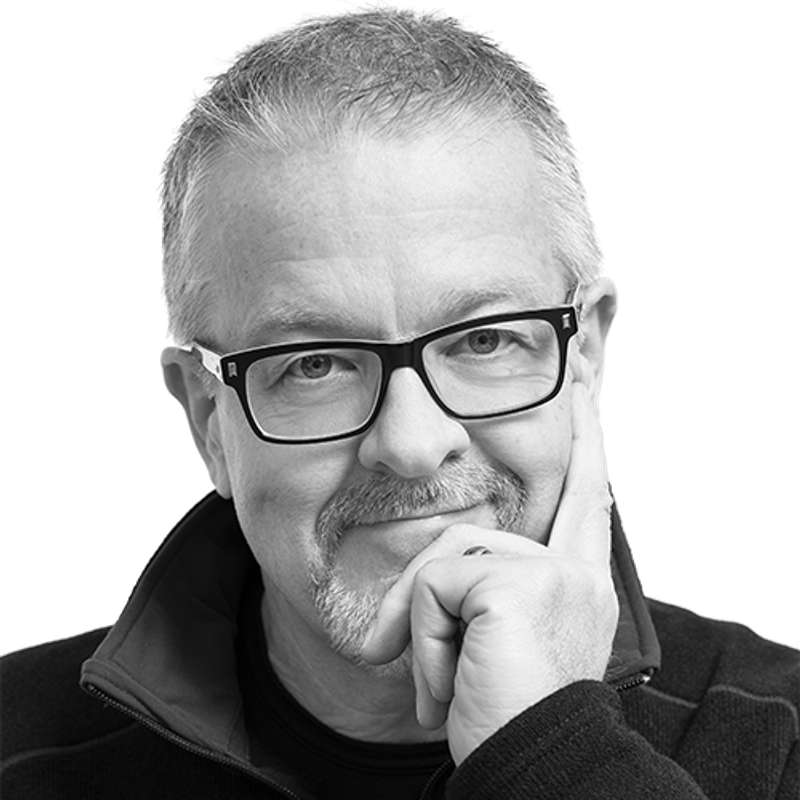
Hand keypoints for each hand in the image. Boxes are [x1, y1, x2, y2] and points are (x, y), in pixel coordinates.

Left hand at [360, 377, 618, 764]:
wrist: (529, 769)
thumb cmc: (508, 716)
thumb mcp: (496, 647)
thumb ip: (486, 593)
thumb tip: (438, 570)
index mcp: (579, 582)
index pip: (587, 497)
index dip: (587, 443)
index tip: (588, 390)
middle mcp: (575, 572)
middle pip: (468, 534)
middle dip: (419, 596)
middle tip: (382, 652)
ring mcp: (552, 574)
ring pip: (442, 562)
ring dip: (421, 632)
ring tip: (443, 688)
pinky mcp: (517, 584)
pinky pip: (433, 587)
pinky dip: (422, 640)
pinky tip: (449, 684)